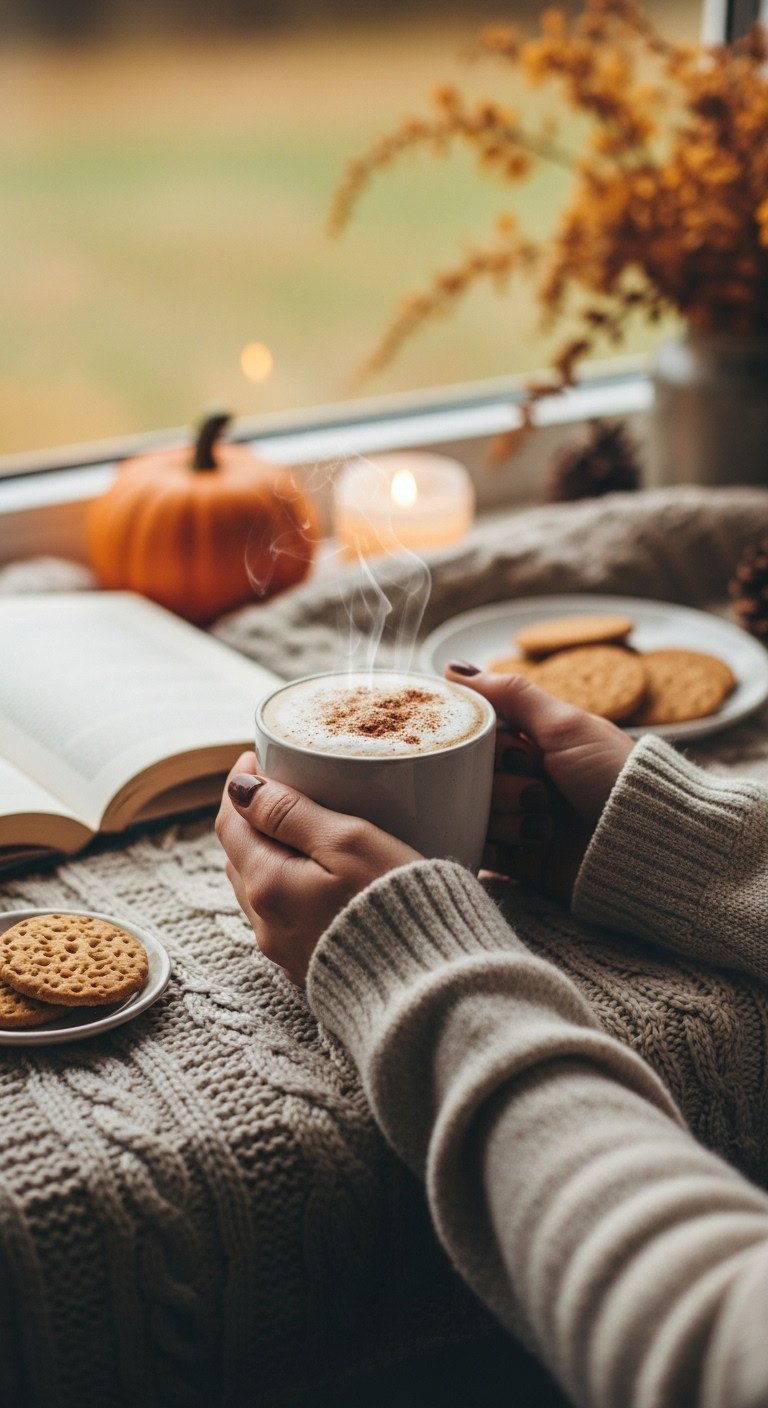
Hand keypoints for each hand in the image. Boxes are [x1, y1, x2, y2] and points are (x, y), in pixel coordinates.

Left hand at [215, 751, 420, 984]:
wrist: (428, 984)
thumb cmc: (393, 904)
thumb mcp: (346, 842)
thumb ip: (289, 812)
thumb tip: (241, 786)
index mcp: (266, 885)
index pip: (230, 824)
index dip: (239, 785)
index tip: (257, 755)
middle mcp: (265, 922)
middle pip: (240, 856)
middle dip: (251, 817)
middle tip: (280, 785)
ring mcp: (284, 949)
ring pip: (259, 886)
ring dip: (269, 853)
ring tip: (302, 826)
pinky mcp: (308, 966)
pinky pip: (284, 915)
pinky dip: (289, 884)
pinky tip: (319, 876)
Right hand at [445, 664, 634, 900]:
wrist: (643, 842)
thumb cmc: (613, 775)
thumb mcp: (565, 726)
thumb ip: (511, 695)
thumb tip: (455, 668)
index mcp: (534, 742)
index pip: (478, 735)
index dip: (484, 743)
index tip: (514, 751)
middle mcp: (523, 777)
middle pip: (471, 775)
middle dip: (503, 784)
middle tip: (540, 789)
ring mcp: (519, 819)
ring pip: (475, 813)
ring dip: (507, 818)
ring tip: (545, 823)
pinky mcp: (518, 859)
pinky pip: (480, 850)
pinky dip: (496, 847)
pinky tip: (525, 845)